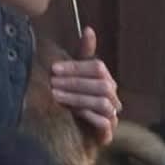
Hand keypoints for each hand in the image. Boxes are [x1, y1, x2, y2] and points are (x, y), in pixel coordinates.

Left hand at [50, 27, 121, 145]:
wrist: (69, 135)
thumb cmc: (71, 101)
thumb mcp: (73, 76)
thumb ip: (82, 55)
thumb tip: (89, 29)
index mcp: (105, 81)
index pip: (98, 68)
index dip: (76, 67)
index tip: (53, 69)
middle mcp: (112, 97)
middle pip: (102, 85)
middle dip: (75, 83)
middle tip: (52, 84)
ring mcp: (112, 116)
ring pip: (104, 103)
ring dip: (79, 98)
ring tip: (58, 97)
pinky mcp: (107, 134)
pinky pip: (105, 123)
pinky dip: (90, 116)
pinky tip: (73, 112)